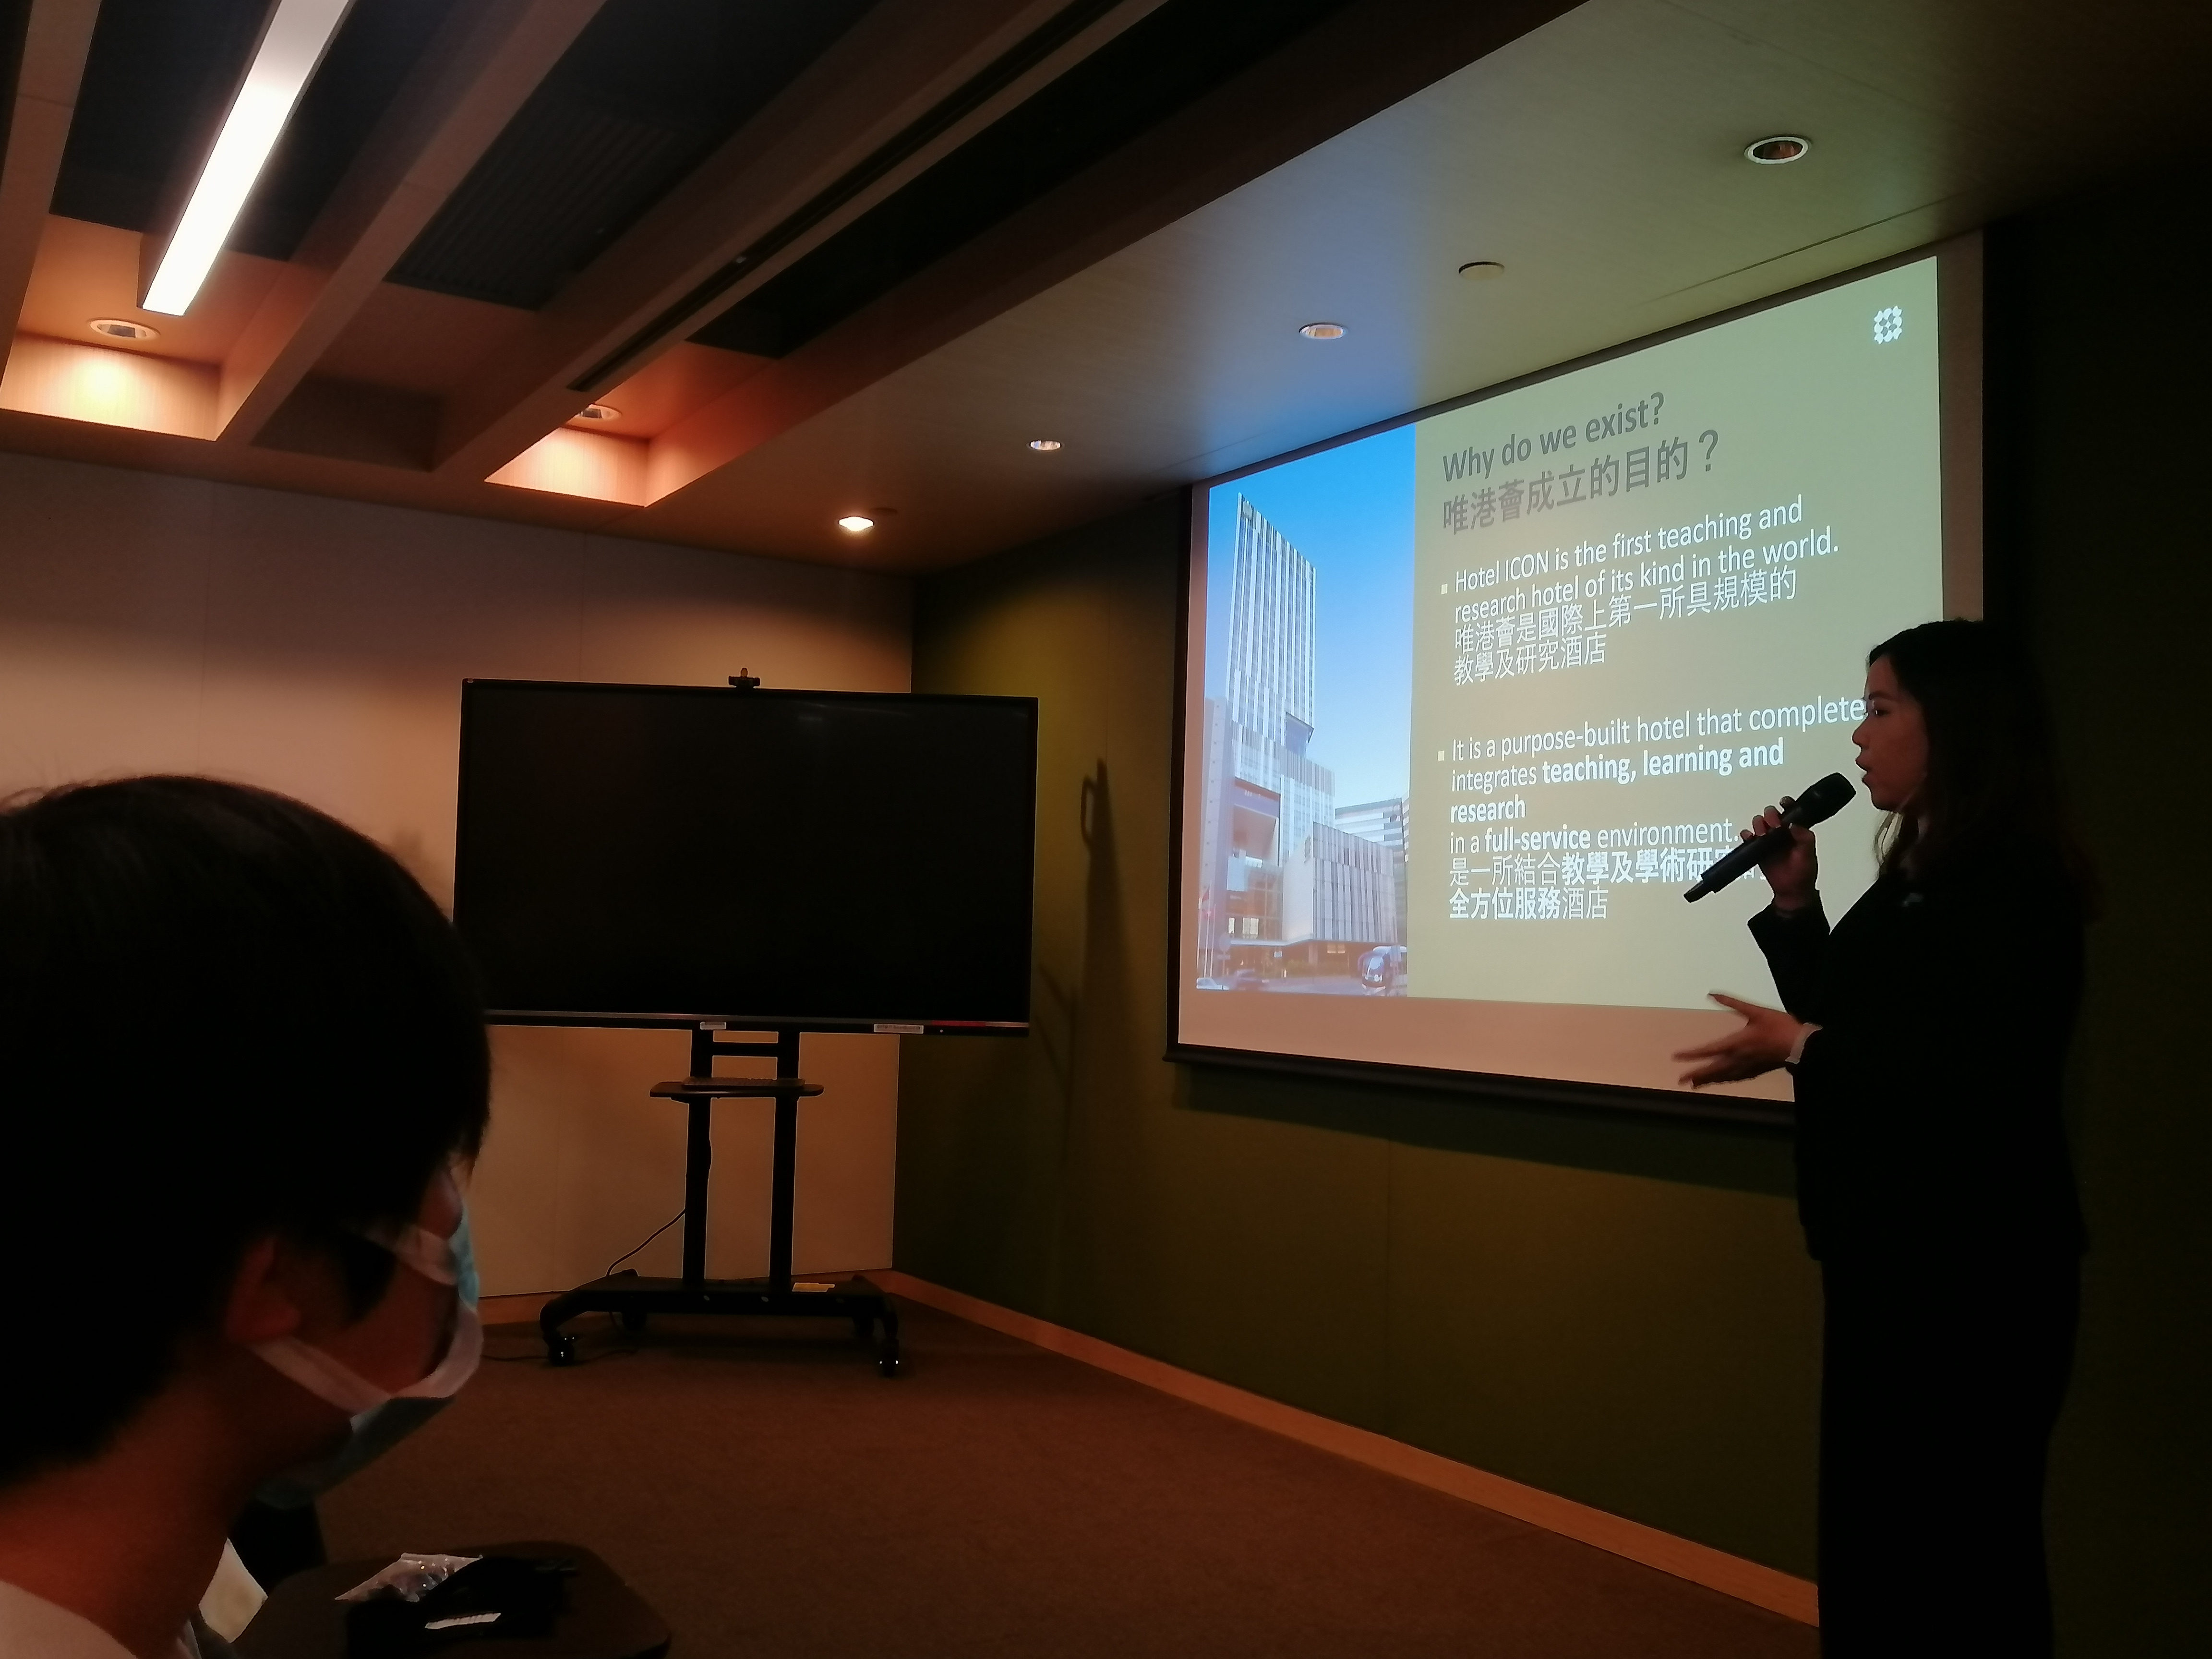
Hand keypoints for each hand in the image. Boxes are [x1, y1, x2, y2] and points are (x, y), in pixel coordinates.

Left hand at [1673, 994, 1808, 1086]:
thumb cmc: (1779, 1026)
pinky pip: (1736, 1077)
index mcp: (1736, 1043)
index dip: (1691, 1054)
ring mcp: (1748, 1067)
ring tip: (1695, 1085)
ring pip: (1723, 1076)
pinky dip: (1725, 1080)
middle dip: (1696, 1074)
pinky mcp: (1757, 1071)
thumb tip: (1712, 993)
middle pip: (1713, 1069)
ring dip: (1708, 1080)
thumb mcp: (1755, 1011)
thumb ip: (1733, 1003)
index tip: (1676, 1057)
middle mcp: (1739, 1058)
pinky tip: (1723, 1080)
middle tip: (1681, 1081)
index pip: (1708, 1050)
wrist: (1801, 1046)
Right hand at [1742, 798, 1818, 909]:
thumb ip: (1804, 838)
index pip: (1791, 811)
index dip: (1787, 804)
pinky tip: (1750, 837)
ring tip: (1763, 834)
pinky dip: (1746, 835)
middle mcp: (1781, 832)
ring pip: (1759, 823)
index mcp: (1795, 830)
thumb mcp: (1808, 854)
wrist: (1791, 890)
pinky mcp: (1758, 849)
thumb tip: (1795, 825)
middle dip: (1771, 816)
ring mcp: (1769, 840)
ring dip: (1759, 824)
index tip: (1784, 803)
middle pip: (1771, 814)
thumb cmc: (1803, 873)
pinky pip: (1748, 837)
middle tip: (1774, 825)